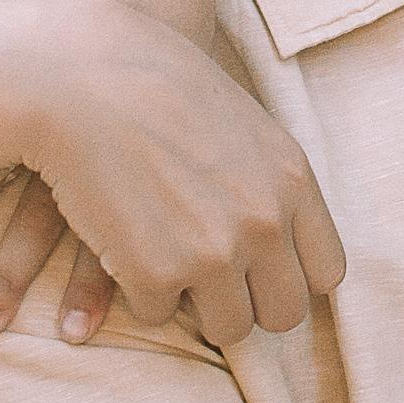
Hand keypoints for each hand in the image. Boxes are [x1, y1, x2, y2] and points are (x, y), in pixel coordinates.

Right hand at [0, 0, 346, 344]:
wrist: (78, 75)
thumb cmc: (152, 85)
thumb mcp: (241, 123)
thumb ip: (270, 180)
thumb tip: (281, 234)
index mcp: (294, 183)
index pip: (326, 273)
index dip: (291, 279)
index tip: (262, 275)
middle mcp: (265, 224)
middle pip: (283, 314)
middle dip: (250, 307)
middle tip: (215, 292)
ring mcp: (213, 254)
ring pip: (227, 327)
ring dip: (198, 307)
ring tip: (168, 274)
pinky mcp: (156, 276)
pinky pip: (160, 314)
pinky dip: (139, 292)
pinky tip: (120, 251)